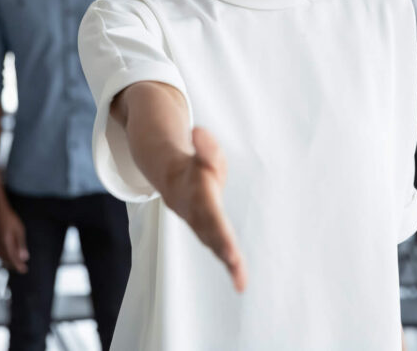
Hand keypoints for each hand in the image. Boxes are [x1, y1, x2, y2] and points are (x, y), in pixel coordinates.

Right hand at [0, 201, 28, 273]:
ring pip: (1, 256)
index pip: (13, 259)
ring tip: (15, 263)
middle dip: (14, 264)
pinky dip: (4, 256)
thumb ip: (21, 245)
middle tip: (22, 268)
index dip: (19, 266)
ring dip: (9, 261)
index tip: (24, 271)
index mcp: (6, 244)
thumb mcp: (19, 231)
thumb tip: (25, 258)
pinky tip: (7, 255)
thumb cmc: (10, 219)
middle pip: (7, 259)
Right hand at [162, 127, 246, 291]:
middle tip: (235, 261)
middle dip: (223, 247)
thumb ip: (205, 146)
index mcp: (200, 197)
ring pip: (216, 245)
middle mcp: (200, 216)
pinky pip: (222, 250)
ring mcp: (205, 227)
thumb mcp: (205, 153)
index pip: (210, 212)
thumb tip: (198, 131)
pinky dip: (231, 266)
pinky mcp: (212, 234)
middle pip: (213, 233)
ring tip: (240, 280)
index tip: (226, 240)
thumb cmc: (196, 168)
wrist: (175, 182)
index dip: (218, 226)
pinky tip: (241, 284)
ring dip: (228, 261)